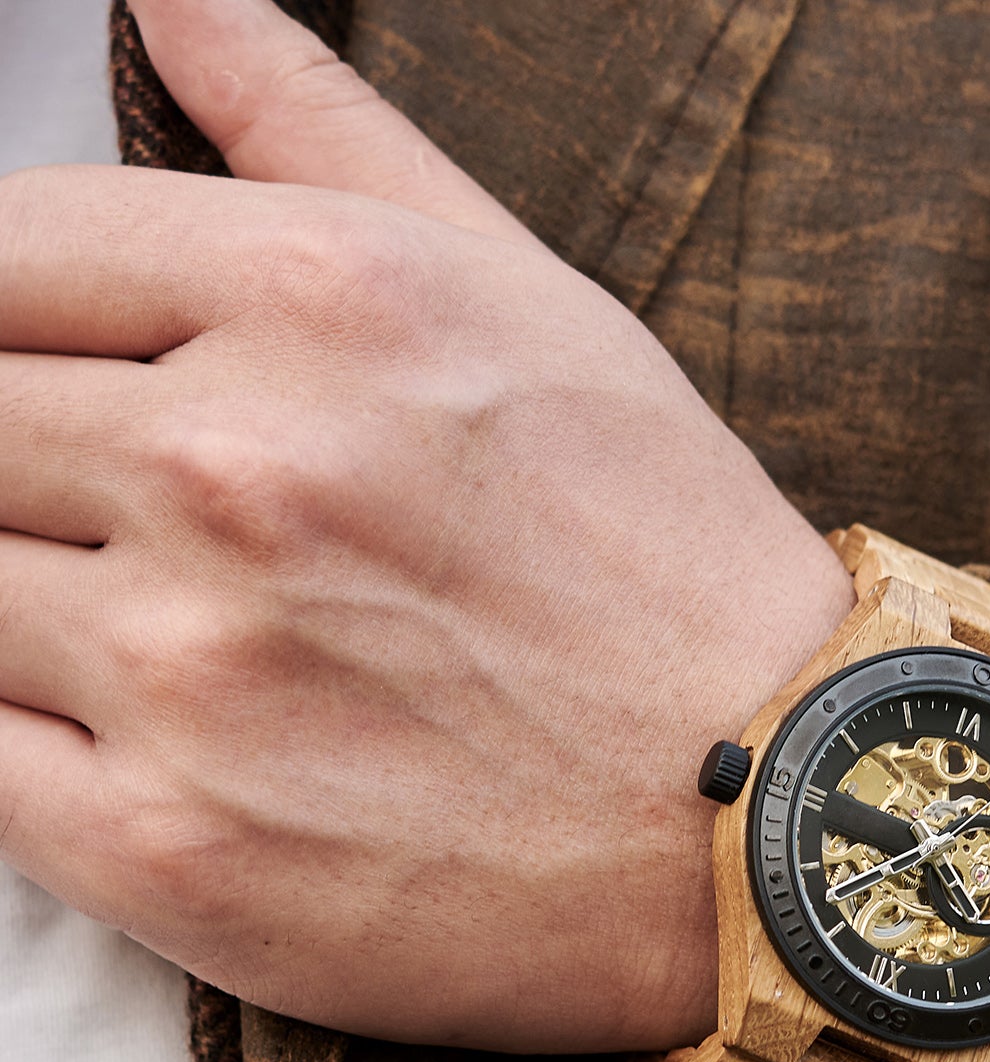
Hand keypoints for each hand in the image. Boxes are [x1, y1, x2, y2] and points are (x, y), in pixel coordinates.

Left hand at [0, 0, 853, 1051]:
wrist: (768, 810)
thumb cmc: (668, 564)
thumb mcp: (538, 305)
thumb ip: (324, 131)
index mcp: (319, 301)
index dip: (12, 325)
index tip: (66, 387)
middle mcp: (237, 471)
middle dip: (33, 474)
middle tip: (159, 541)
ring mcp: (194, 675)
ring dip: (34, 610)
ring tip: (192, 649)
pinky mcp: (173, 855)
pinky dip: (29, 745)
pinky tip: (160, 747)